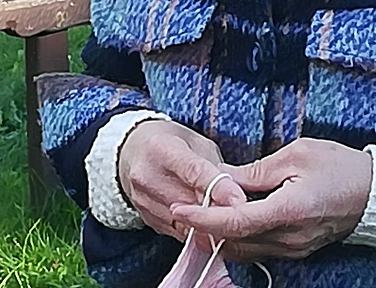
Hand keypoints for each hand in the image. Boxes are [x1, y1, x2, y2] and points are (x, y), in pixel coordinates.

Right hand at [117, 120, 245, 239]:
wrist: (130, 152)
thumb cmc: (169, 142)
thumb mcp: (194, 142)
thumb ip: (214, 166)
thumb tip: (237, 194)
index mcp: (161, 149)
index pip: (193, 172)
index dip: (219, 188)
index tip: (240, 201)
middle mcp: (147, 177)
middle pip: (190, 204)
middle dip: (220, 212)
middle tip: (244, 215)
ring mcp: (144, 201)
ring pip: (185, 224)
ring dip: (210, 226)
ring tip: (230, 220)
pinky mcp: (146, 219)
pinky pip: (178, 233)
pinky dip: (198, 232)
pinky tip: (210, 225)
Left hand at [170, 138, 371, 261]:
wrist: (375, 194)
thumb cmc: (339, 166)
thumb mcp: (295, 155)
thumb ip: (254, 172)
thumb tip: (221, 178)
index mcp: (288, 210)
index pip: (235, 221)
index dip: (203, 216)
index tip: (179, 208)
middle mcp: (289, 237)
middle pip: (234, 242)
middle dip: (204, 229)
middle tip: (180, 209)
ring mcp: (293, 247)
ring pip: (244, 249)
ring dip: (219, 235)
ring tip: (197, 213)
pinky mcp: (296, 249)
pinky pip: (258, 249)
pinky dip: (237, 237)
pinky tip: (226, 220)